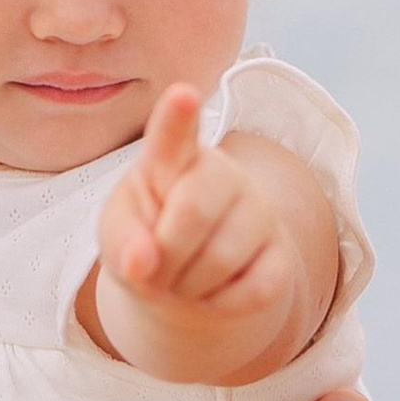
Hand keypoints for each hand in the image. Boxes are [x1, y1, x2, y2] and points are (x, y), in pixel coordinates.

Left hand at [99, 85, 300, 326]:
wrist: (187, 282)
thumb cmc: (146, 242)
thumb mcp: (118, 236)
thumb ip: (121, 241)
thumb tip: (141, 263)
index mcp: (172, 159)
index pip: (174, 135)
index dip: (178, 117)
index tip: (182, 94)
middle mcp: (222, 174)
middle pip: (191, 213)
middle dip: (163, 256)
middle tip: (153, 270)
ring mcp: (258, 213)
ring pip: (220, 259)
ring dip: (186, 288)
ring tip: (180, 282)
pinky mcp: (281, 256)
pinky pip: (250, 292)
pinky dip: (217, 307)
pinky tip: (211, 294)